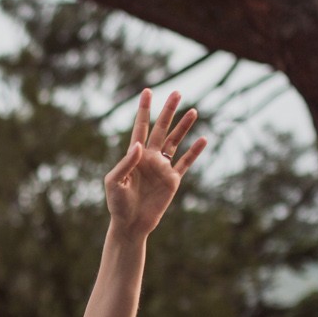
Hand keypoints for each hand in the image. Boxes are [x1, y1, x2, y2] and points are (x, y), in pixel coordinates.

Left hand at [105, 88, 206, 237]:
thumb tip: (138, 144)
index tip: (148, 92)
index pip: (140, 127)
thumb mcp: (114, 182)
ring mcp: (162, 168)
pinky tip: (203, 140)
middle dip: (169, 111)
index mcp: (134, 155)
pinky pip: (185, 163)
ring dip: (184, 127)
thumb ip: (125, 162)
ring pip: (175, 142)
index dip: (144, 110)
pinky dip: (194, 152)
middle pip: (161, 129)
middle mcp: (150, 158)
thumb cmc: (117, 204)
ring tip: (193, 111)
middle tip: (177, 92)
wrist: (130, 225)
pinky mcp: (172, 181)